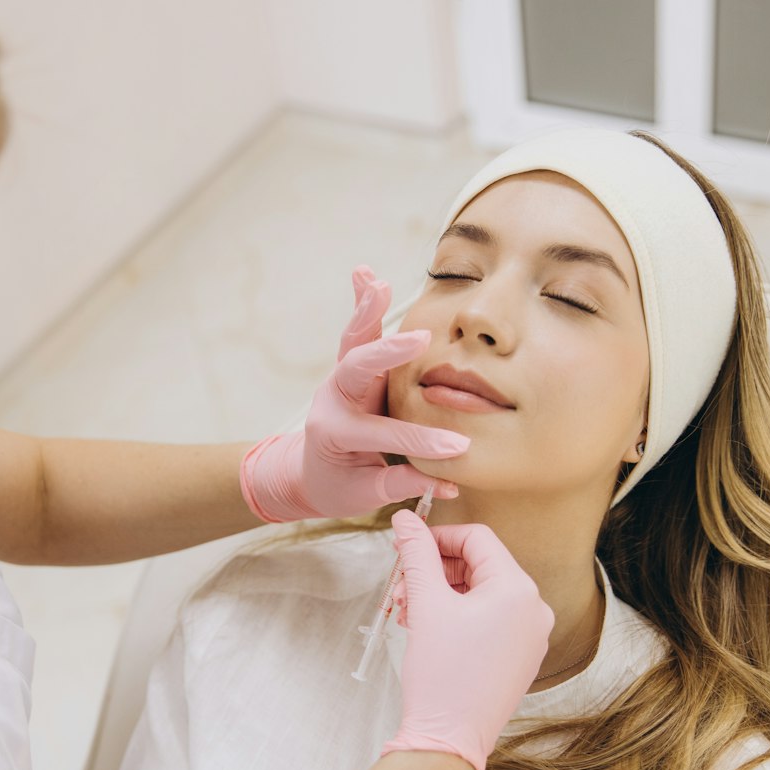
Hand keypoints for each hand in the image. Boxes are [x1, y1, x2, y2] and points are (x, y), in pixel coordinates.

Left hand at [240, 267, 468, 520]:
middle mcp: (334, 400)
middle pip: (357, 371)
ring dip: (366, 311)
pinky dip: (363, 305)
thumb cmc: (341, 486)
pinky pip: (357, 333)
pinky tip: (366, 274)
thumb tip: (449, 484)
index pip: (384, 434)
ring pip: (353, 342)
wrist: (310, 473)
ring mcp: (340, 380)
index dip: (423, 442)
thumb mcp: (366, 495)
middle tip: (418, 339)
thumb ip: (403, 484)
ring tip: (376, 282)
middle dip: (388, 354)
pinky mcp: (351, 368)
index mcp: (335, 434)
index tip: (459, 448)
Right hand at [381, 510, 554, 769]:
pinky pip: (491, 620)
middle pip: (480, 565)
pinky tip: (427, 628)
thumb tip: (405, 518)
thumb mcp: (426, 603)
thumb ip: (416, 553)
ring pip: (482, 593)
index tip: (405, 547)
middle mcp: (535, 608)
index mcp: (518, 589)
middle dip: (435, 571)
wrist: (449, 742)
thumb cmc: (441, 674)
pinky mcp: (521, 657)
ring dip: (441, 594)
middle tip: (400, 587)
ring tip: (407, 612)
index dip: (437, 537)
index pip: (477, 538)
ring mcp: (531, 635)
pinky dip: (458, 616)